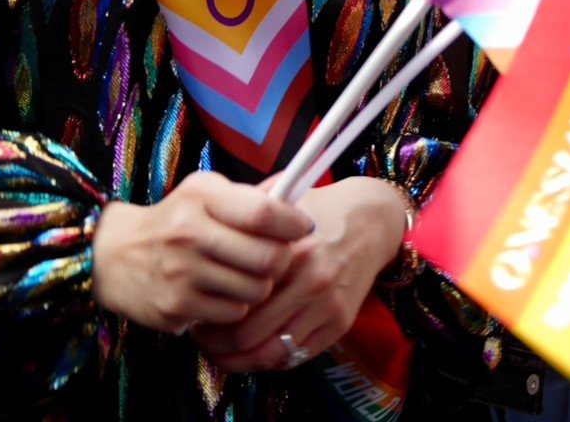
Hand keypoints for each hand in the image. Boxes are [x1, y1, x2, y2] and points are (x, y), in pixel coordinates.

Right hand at [91, 173, 311, 335]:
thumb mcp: (205, 192)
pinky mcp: (176, 308)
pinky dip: (236, 306)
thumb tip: (296, 193)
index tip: (302, 226)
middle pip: (267, 258)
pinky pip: (233, 314)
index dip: (292, 223)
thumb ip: (250, 196)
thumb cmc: (175, 219)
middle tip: (276, 256)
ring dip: (259, 285)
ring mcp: (181, 274)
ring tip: (245, 274)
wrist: (115, 256)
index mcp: (201, 197)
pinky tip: (223, 292)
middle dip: (282, 259)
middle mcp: (189, 233)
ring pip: (255, 290)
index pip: (262, 213)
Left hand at [195, 178, 404, 374]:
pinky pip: (296, 357)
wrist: (372, 221)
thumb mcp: (283, 209)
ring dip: (239, 361)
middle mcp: (310, 282)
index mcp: (290, 251)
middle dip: (216, 345)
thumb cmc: (320, 212)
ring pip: (270, 354)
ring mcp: (327, 307)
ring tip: (222, 353)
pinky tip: (254, 352)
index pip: (236, 297)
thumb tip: (205, 249)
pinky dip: (269, 361)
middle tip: (202, 340)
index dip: (208, 314)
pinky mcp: (340, 324)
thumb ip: (249, 226)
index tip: (196, 314)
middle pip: (247, 334)